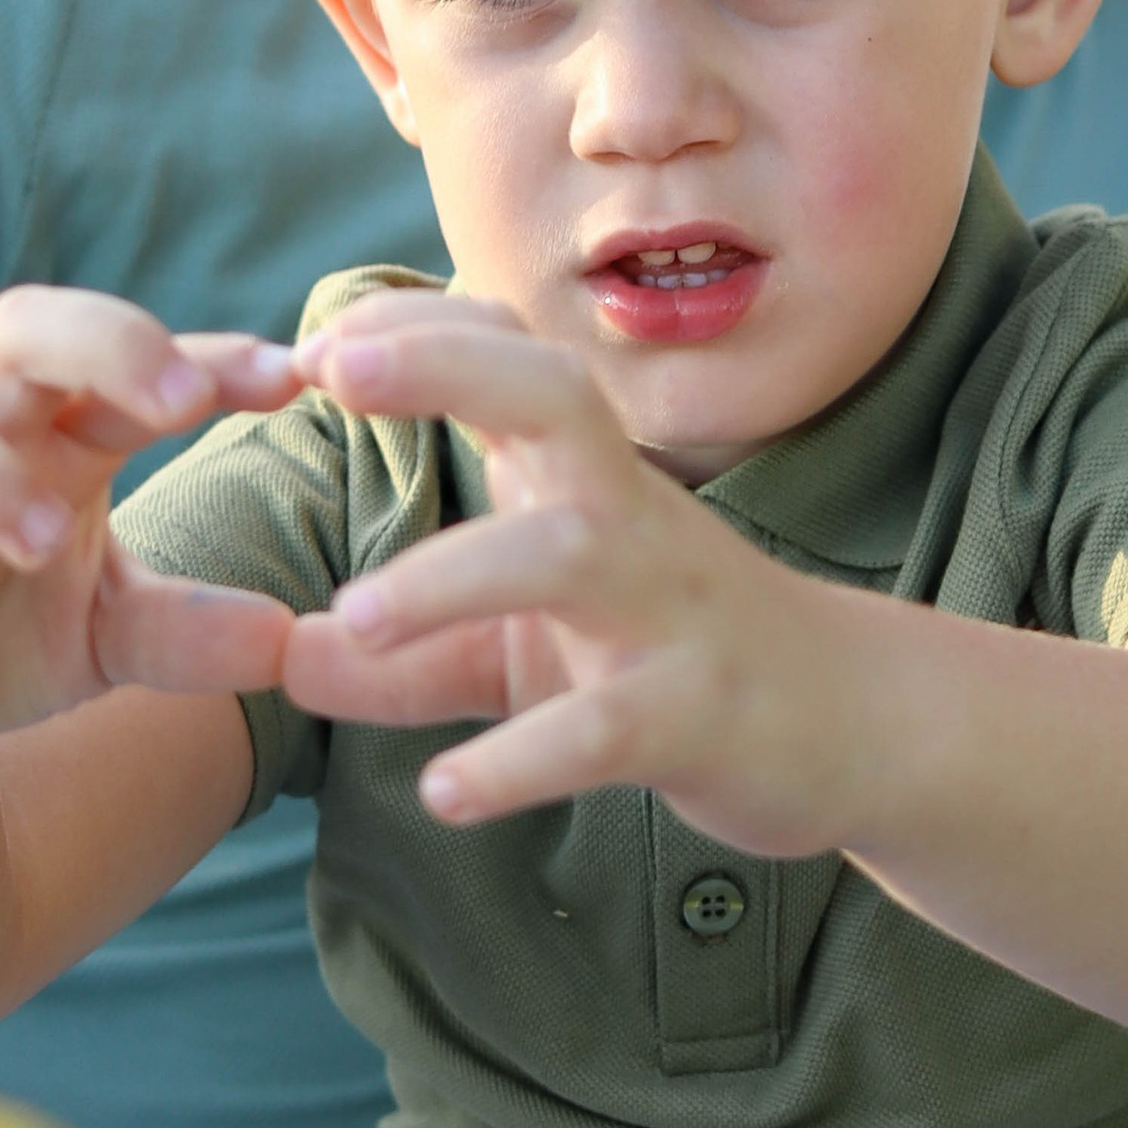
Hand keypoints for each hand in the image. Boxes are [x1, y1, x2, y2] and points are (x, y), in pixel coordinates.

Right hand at [0, 288, 303, 779]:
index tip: (292, 375)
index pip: (124, 360)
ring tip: (47, 538)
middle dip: (97, 343)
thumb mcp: (114, 634)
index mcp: (51, 439)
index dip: (206, 355)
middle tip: (180, 403)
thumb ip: (192, 628)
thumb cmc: (1, 630)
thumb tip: (291, 642)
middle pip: (10, 332)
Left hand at [287, 295, 873, 848]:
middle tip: (335, 370)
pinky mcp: (699, 710)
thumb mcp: (526, 651)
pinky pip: (610, 724)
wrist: (847, 722)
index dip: (413, 332)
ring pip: (570, 551)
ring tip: (354, 616)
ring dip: (456, 572)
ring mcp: (670, 606)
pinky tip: (446, 794)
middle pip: (552, 396)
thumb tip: (280, 659)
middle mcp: (629, 513)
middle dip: (447, 367)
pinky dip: (525, 758)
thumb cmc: (668, 656)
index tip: (311, 347)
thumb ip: (408, 657)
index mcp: (584, 476)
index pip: (506, 354)